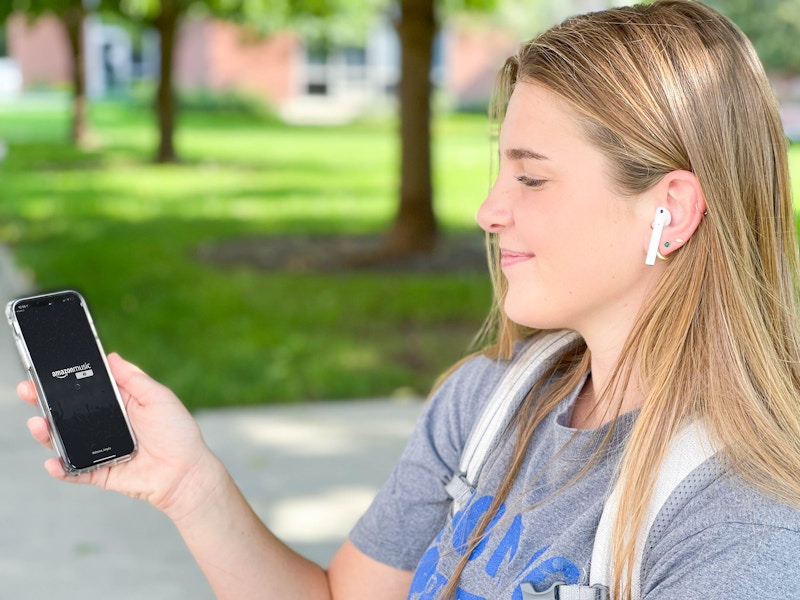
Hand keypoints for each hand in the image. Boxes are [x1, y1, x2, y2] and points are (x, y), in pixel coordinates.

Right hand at [18, 353, 223, 519]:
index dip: (66, 381)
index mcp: (119, 404)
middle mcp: (105, 425)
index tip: (45, 370)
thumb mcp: (159, 397)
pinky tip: (52, 461)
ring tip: (38, 424)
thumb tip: (111, 356)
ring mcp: (99, 450)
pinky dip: (61, 468)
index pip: (86, 390)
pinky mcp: (99, 473)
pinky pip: (74, 471)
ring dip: (47, 433)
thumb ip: (134, 379)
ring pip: (65, 441)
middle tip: (28, 391)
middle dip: (45, 402)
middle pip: (68, 413)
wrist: (186, 471)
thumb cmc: (178, 433)